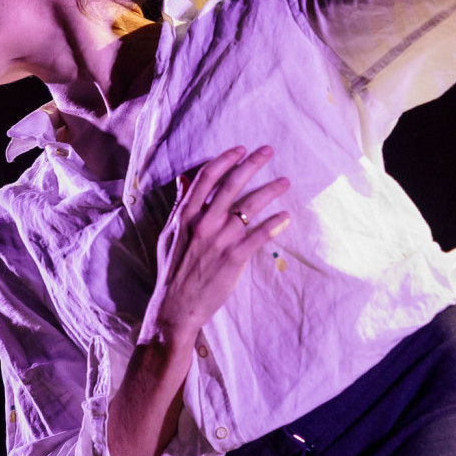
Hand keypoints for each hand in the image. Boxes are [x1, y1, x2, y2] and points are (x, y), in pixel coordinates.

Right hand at [143, 145, 290, 344]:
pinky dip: (274, 224)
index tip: (240, 149)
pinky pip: (259, 236)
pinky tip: (285, 216)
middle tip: (268, 151)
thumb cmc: (172, 269)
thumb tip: (183, 179)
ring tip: (285, 181)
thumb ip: (179, 205)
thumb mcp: (169, 233)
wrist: (175, 306)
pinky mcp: (234, 258)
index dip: (225, 159)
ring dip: (270, 190)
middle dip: (252, 164)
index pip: (206, 177)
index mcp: (185, 215)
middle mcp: (203, 223)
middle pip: (231, 185)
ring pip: (250, 207)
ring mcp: (220, 240)